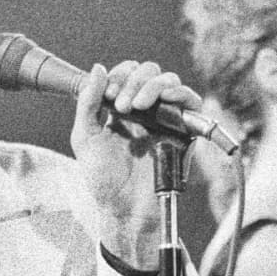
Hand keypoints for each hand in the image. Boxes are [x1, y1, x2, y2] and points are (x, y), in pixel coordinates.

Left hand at [71, 60, 202, 267]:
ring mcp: (166, 118)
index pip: (126, 73)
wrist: (125, 207)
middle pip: (149, 71)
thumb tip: (98, 68)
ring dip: (152, 85)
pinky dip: (179, 92)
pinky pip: (191, 102)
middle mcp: (146, 110)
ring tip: (137, 106)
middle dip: (133, 80)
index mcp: (121, 108)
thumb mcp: (85, 137)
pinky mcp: (184, 131)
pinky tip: (163, 99)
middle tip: (121, 105)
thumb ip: (88, 102)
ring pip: (169, 81)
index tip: (107, 96)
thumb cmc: (104, 179)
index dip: (118, 76)